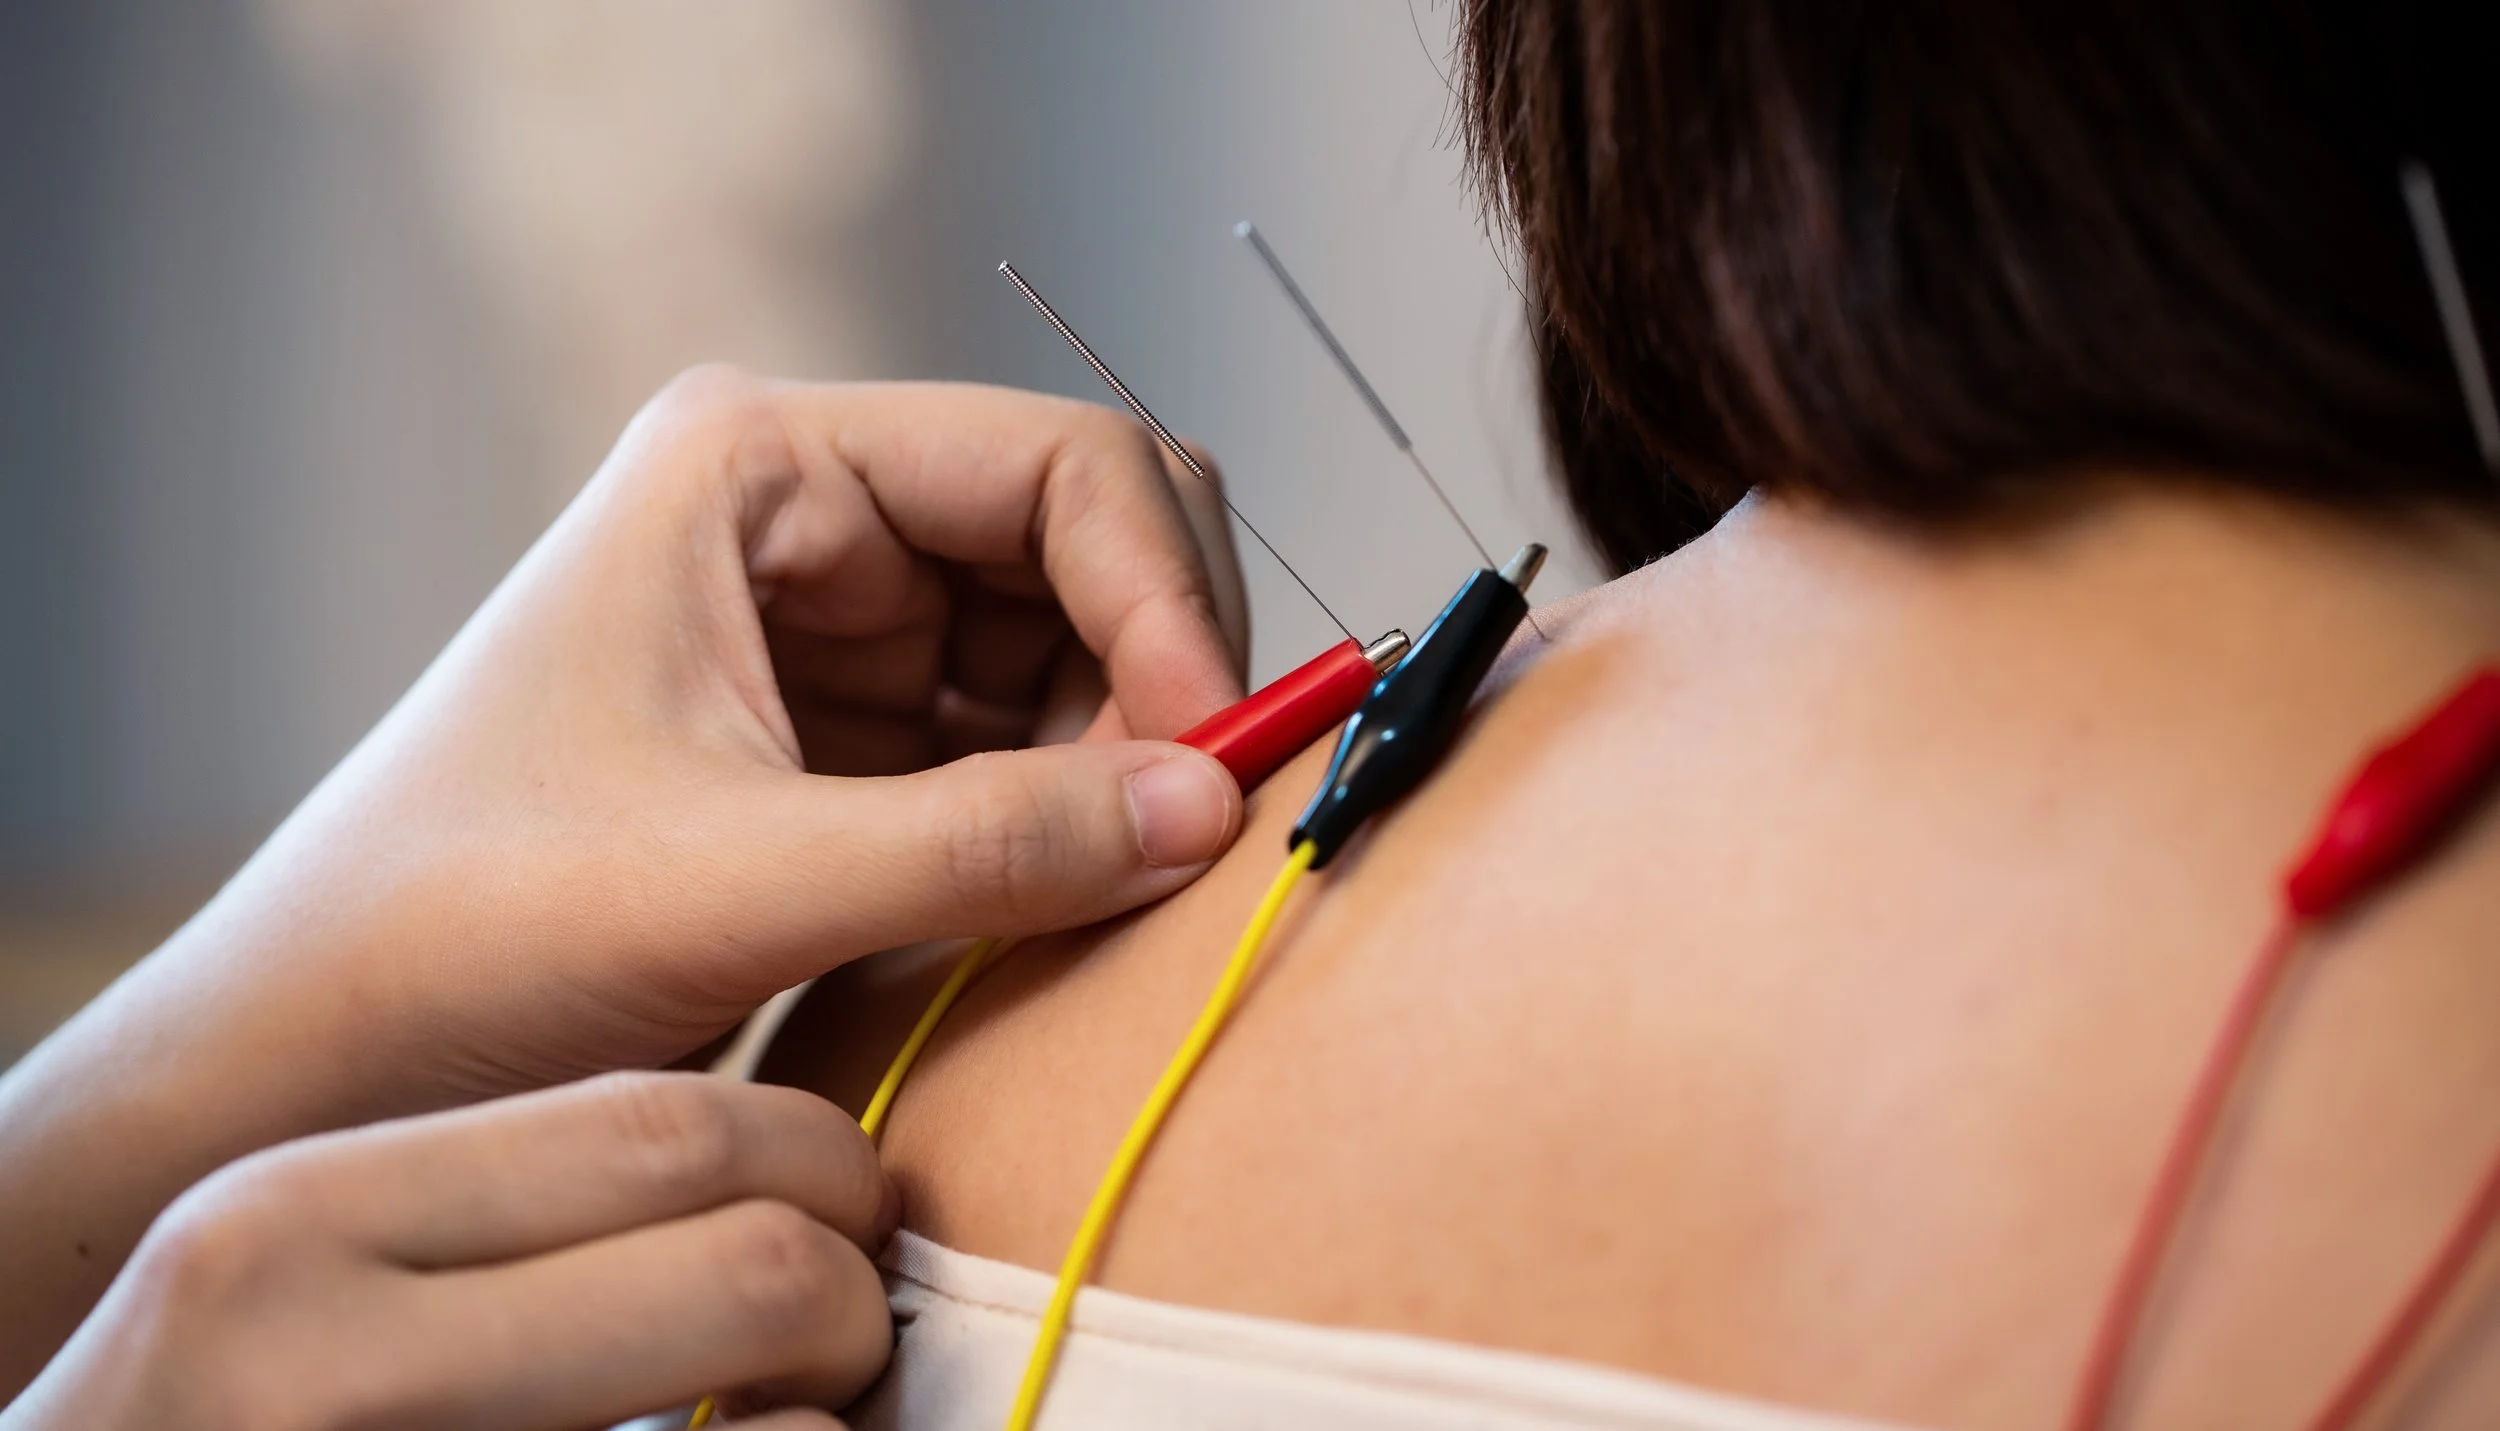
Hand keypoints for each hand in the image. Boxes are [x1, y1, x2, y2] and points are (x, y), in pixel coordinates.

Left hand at [0, 370, 1250, 1390]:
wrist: (330, 1058)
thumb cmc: (467, 928)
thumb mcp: (738, 883)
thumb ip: (990, 843)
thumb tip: (1214, 807)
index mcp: (760, 467)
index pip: (1056, 465)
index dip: (1163, 594)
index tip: (1212, 752)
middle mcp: (814, 522)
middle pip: (1090, 547)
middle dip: (1157, 677)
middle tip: (1183, 828)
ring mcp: (839, 633)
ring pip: (1081, 656)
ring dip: (1125, 757)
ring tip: (1104, 882)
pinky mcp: (855, 744)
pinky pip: (1031, 749)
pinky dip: (1077, 817)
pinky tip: (1059, 898)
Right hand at [4, 1074, 893, 1430]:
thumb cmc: (213, 1428)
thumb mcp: (282, 1296)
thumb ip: (474, 1223)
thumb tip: (751, 1166)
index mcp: (291, 1220)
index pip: (663, 1125)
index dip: (816, 1159)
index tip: (842, 1204)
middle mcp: (322, 1354)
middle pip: (754, 1262)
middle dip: (852, 1293)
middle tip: (841, 1338)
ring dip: (832, 1421)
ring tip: (796, 1420)